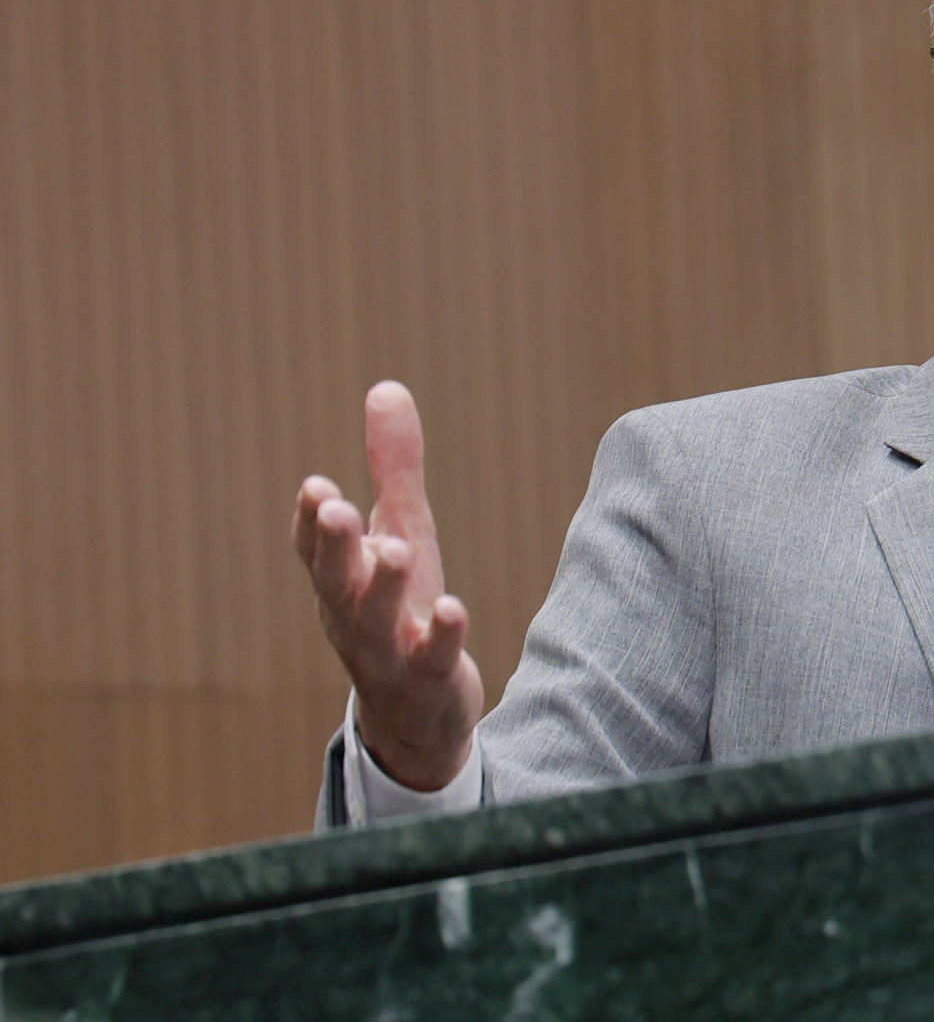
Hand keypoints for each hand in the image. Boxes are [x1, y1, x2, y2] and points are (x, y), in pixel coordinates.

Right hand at [292, 381, 483, 790]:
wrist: (415, 713)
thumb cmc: (401, 607)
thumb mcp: (401, 531)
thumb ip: (393, 467)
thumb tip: (387, 387)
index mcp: (341, 578)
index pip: (314, 548)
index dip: (311, 521)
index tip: (315, 486)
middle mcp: (353, 614)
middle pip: (335, 579)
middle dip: (333, 543)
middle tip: (335, 507)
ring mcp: (388, 650)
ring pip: (374, 620)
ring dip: (382, 585)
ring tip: (395, 549)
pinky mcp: (429, 678)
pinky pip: (431, 659)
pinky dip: (439, 635)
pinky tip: (454, 609)